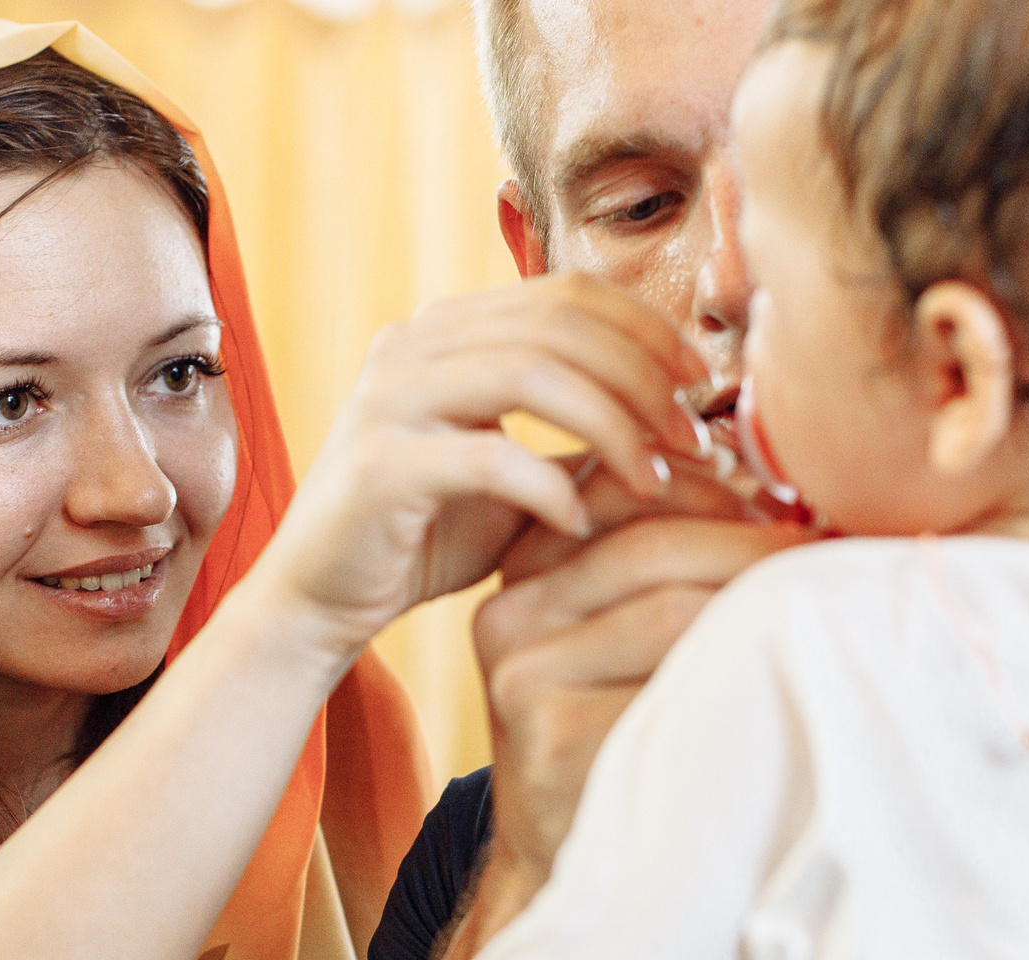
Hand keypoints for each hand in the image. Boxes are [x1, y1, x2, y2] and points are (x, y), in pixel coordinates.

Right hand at [262, 273, 708, 650]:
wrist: (324, 598)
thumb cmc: (431, 535)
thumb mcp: (523, 473)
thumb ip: (586, 437)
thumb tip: (692, 425)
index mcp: (451, 329)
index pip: (570, 293)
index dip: (648, 329)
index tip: (704, 386)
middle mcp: (414, 343)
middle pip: (560, 322)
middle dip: (644, 378)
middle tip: (695, 442)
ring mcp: (390, 397)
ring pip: (529, 372)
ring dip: (612, 425)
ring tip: (656, 481)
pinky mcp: (380, 464)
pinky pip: (489, 456)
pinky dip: (550, 489)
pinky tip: (583, 526)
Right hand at [475, 510, 816, 880]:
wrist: (571, 866)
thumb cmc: (621, 739)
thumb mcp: (616, 639)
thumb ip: (662, 564)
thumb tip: (783, 496)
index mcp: (523, 573)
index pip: (618, 493)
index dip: (711, 487)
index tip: (787, 502)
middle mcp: (509, 615)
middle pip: (652, 545)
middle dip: (753, 543)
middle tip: (828, 551)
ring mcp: (523, 676)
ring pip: (669, 608)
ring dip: (758, 601)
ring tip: (821, 602)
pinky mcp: (552, 735)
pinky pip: (673, 682)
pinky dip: (741, 670)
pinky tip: (787, 671)